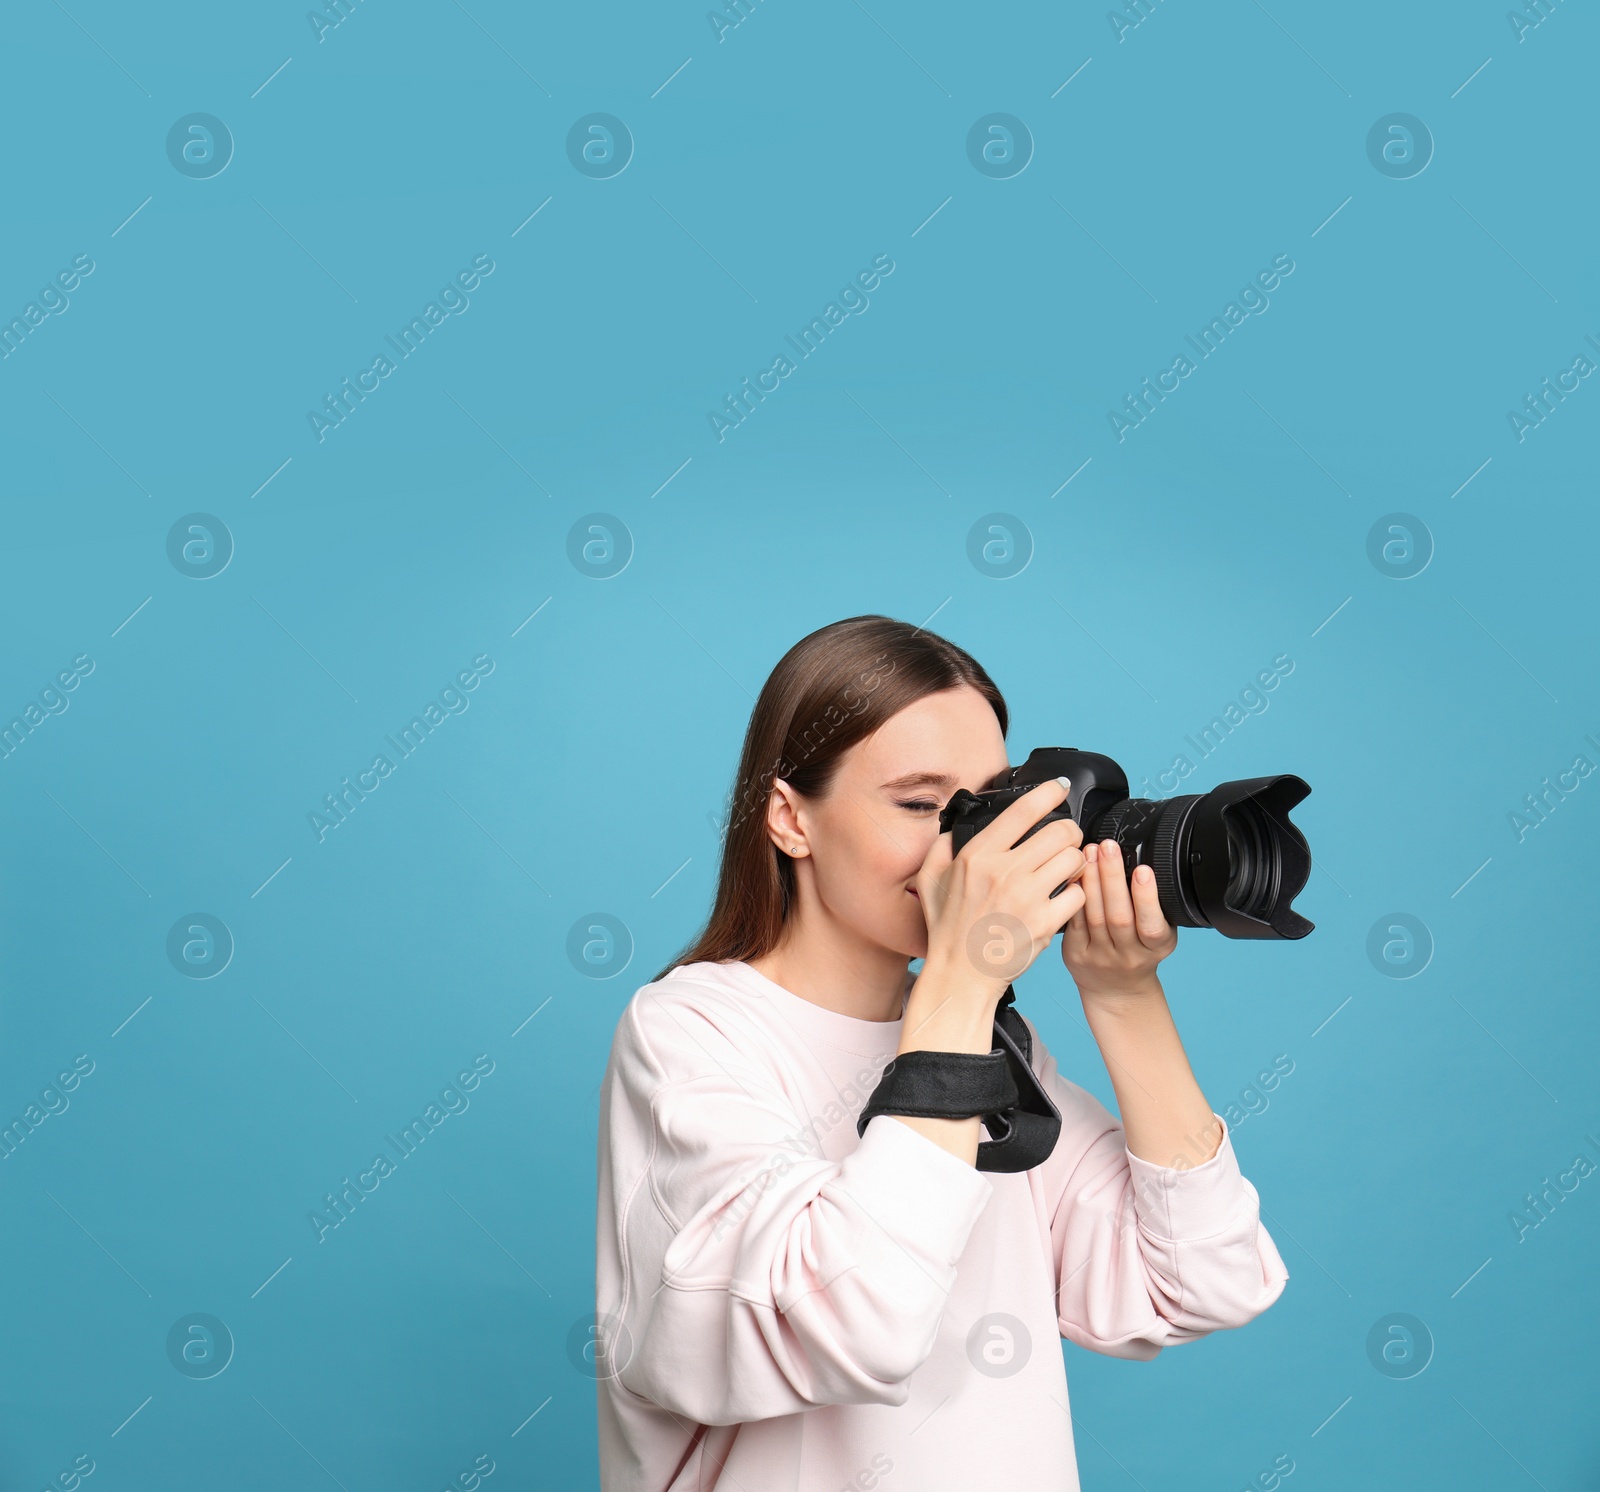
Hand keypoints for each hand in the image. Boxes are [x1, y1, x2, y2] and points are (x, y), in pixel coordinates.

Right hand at [914, 776, 1087, 1013]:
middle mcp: (1004, 872)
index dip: (1049, 792)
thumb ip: (940, 849)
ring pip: (1074, 859)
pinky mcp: (1045, 923)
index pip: (1022, 811)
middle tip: (1065, 840)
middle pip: (1061, 832)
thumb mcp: (928, 882)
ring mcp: (1026, 898)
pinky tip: (1064, 897)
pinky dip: (1076, 893)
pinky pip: (1078, 894)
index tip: (1060, 787)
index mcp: (977, 856)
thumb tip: (952, 829)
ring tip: (1065, 869)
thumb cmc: (947, 931)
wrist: (960, 975)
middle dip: (1069, 832)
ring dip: (1074, 861)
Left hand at [1061, 840, 1177, 1002]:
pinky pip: (1074, 921)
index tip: (1142, 870)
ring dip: (1091, 880)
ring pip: (1094, 916)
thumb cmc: (1139, 952)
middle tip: (1108, 846)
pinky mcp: (1076, 955)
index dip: (1147, 897)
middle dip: (1113, 877)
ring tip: (1090, 852)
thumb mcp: (1158, 933)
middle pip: (1118, 915)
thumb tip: (1138, 860)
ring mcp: (1100, 957)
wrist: (1117, 991)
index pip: (1151, 924)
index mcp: (1156, 947)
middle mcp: (1128, 955)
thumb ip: (1153, 906)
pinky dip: (1073, 896)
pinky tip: (1073, 873)